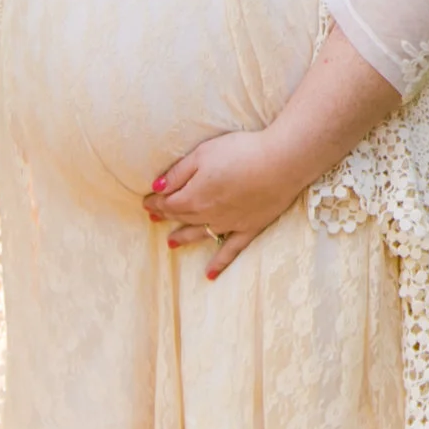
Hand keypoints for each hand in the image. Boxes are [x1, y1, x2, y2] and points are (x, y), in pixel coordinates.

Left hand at [145, 129, 308, 277]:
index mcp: (194, 195)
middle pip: (182, 217)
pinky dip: (219, 263)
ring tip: (171, 243)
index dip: (156, 202)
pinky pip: (230, 250)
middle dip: (166, 216)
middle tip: (154, 218)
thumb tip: (157, 188)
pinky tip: (209, 275)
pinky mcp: (249, 227)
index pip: (168, 202)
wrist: (281, 163)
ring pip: (200, 233)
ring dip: (184, 238)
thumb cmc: (241, 152)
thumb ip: (178, 173)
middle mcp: (208, 214)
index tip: (147, 201)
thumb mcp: (203, 153)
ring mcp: (229, 223)